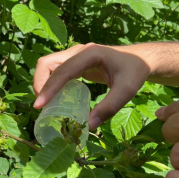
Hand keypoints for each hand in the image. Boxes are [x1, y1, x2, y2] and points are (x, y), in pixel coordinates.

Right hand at [33, 43, 151, 129]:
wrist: (140, 59)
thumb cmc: (134, 72)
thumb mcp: (127, 90)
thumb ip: (110, 107)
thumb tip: (89, 125)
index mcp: (89, 54)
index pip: (62, 70)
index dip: (49, 87)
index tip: (39, 105)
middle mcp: (78, 52)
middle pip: (47, 63)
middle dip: (39, 83)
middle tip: (41, 106)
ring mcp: (74, 56)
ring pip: (47, 66)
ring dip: (42, 83)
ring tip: (46, 104)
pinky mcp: (75, 63)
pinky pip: (55, 71)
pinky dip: (50, 84)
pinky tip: (55, 99)